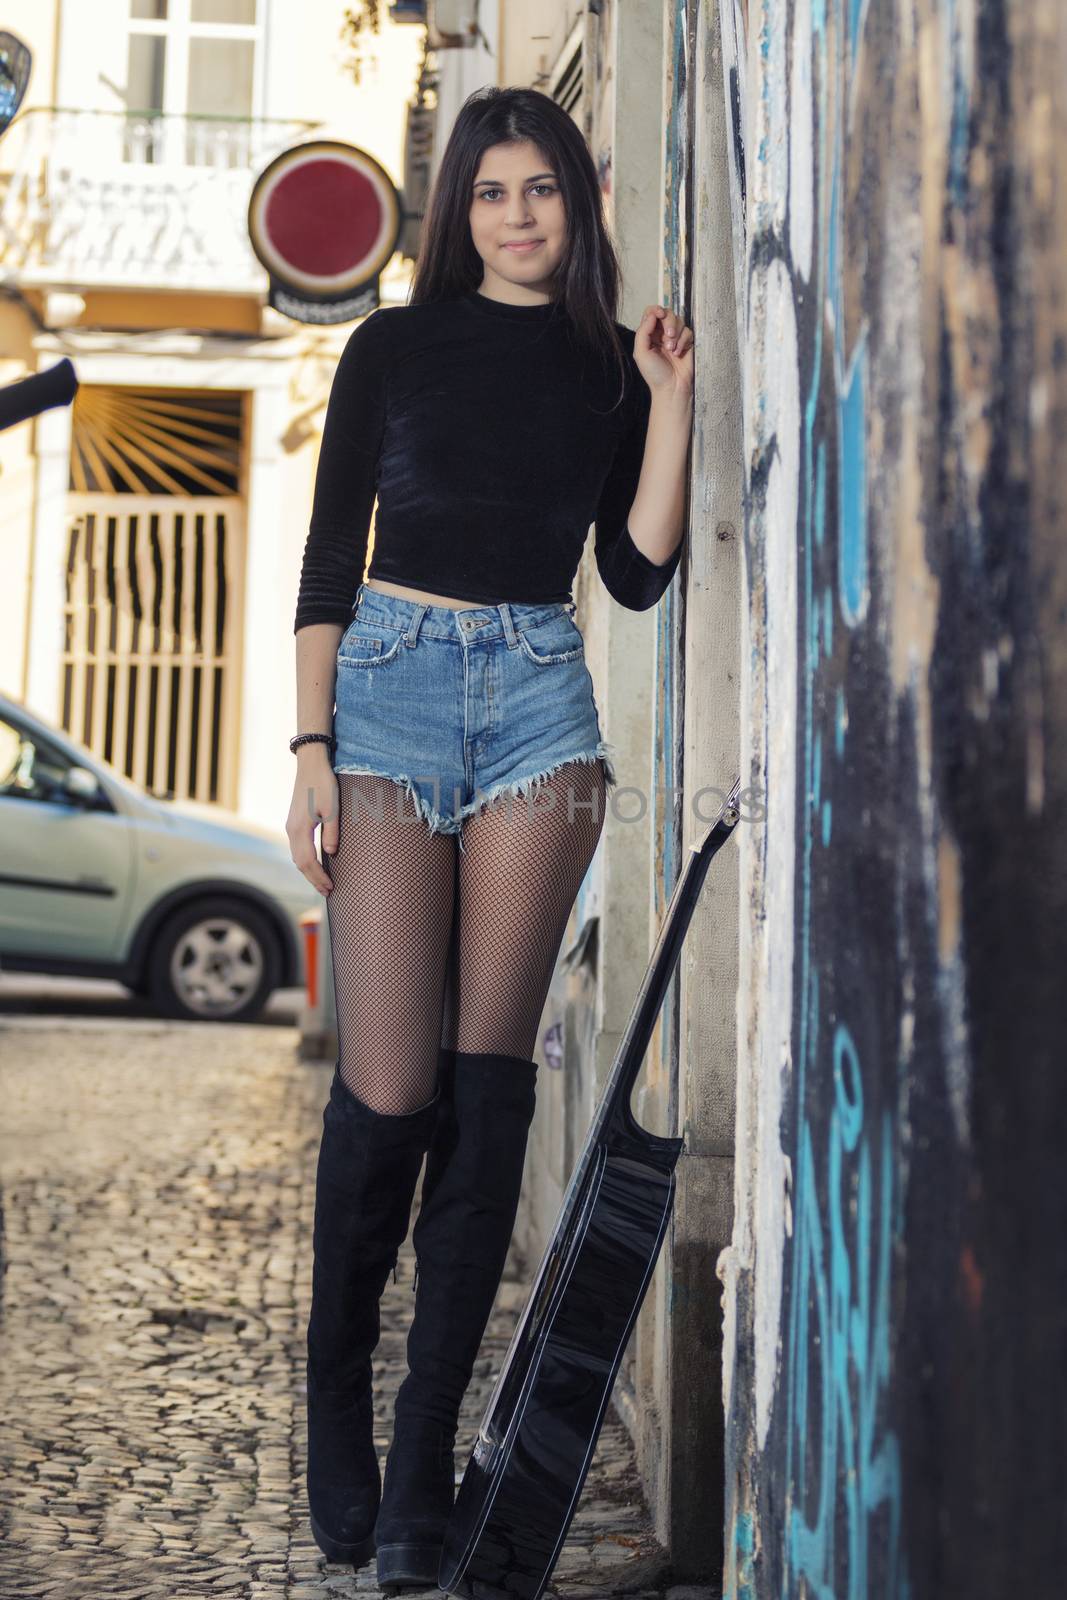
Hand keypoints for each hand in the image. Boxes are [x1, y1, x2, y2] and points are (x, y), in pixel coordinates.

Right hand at [286, 752, 337, 894]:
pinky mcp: (293, 821)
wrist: (310, 764)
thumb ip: (331, 832)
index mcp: (300, 829)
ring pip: (297, 856)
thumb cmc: (323, 784)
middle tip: (327, 891)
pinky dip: (305, 860)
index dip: (319, 877)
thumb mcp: (332, 808)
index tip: (330, 888)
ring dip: (309, 871)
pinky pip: (297, 847)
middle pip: (300, 863)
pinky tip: (316, 862)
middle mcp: (291, 830)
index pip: (308, 862)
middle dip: (313, 879)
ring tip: (322, 882)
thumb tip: (331, 854)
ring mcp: (290, 826)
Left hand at [633, 304, 693, 403]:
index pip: (651, 313)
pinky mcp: (687, 342)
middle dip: (668, 322)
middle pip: (667, 313)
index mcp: (648, 334)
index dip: (656, 310)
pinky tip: (678, 353)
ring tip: (672, 350)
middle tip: (668, 337)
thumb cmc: (654, 374)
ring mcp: (675, 337)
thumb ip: (643, 332)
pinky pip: (688, 331)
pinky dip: (683, 341)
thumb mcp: (641, 353)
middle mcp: (661, 333)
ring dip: (676, 334)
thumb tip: (652, 314)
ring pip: (679, 320)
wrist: (671, 387)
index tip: (659, 315)